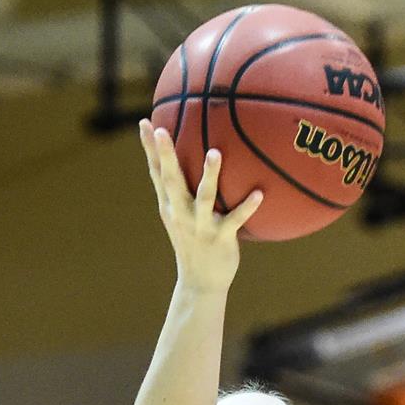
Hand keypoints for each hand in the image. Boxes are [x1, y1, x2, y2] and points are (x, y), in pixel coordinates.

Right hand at [139, 121, 264, 292]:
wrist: (200, 283)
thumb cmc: (194, 243)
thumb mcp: (181, 216)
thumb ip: (182, 191)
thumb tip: (192, 159)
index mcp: (170, 206)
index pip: (156, 173)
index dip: (149, 149)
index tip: (144, 122)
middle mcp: (181, 213)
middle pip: (171, 180)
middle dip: (165, 155)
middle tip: (163, 129)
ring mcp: (200, 226)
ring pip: (204, 197)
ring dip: (210, 175)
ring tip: (215, 153)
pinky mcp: (221, 238)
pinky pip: (235, 220)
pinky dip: (247, 207)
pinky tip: (260, 193)